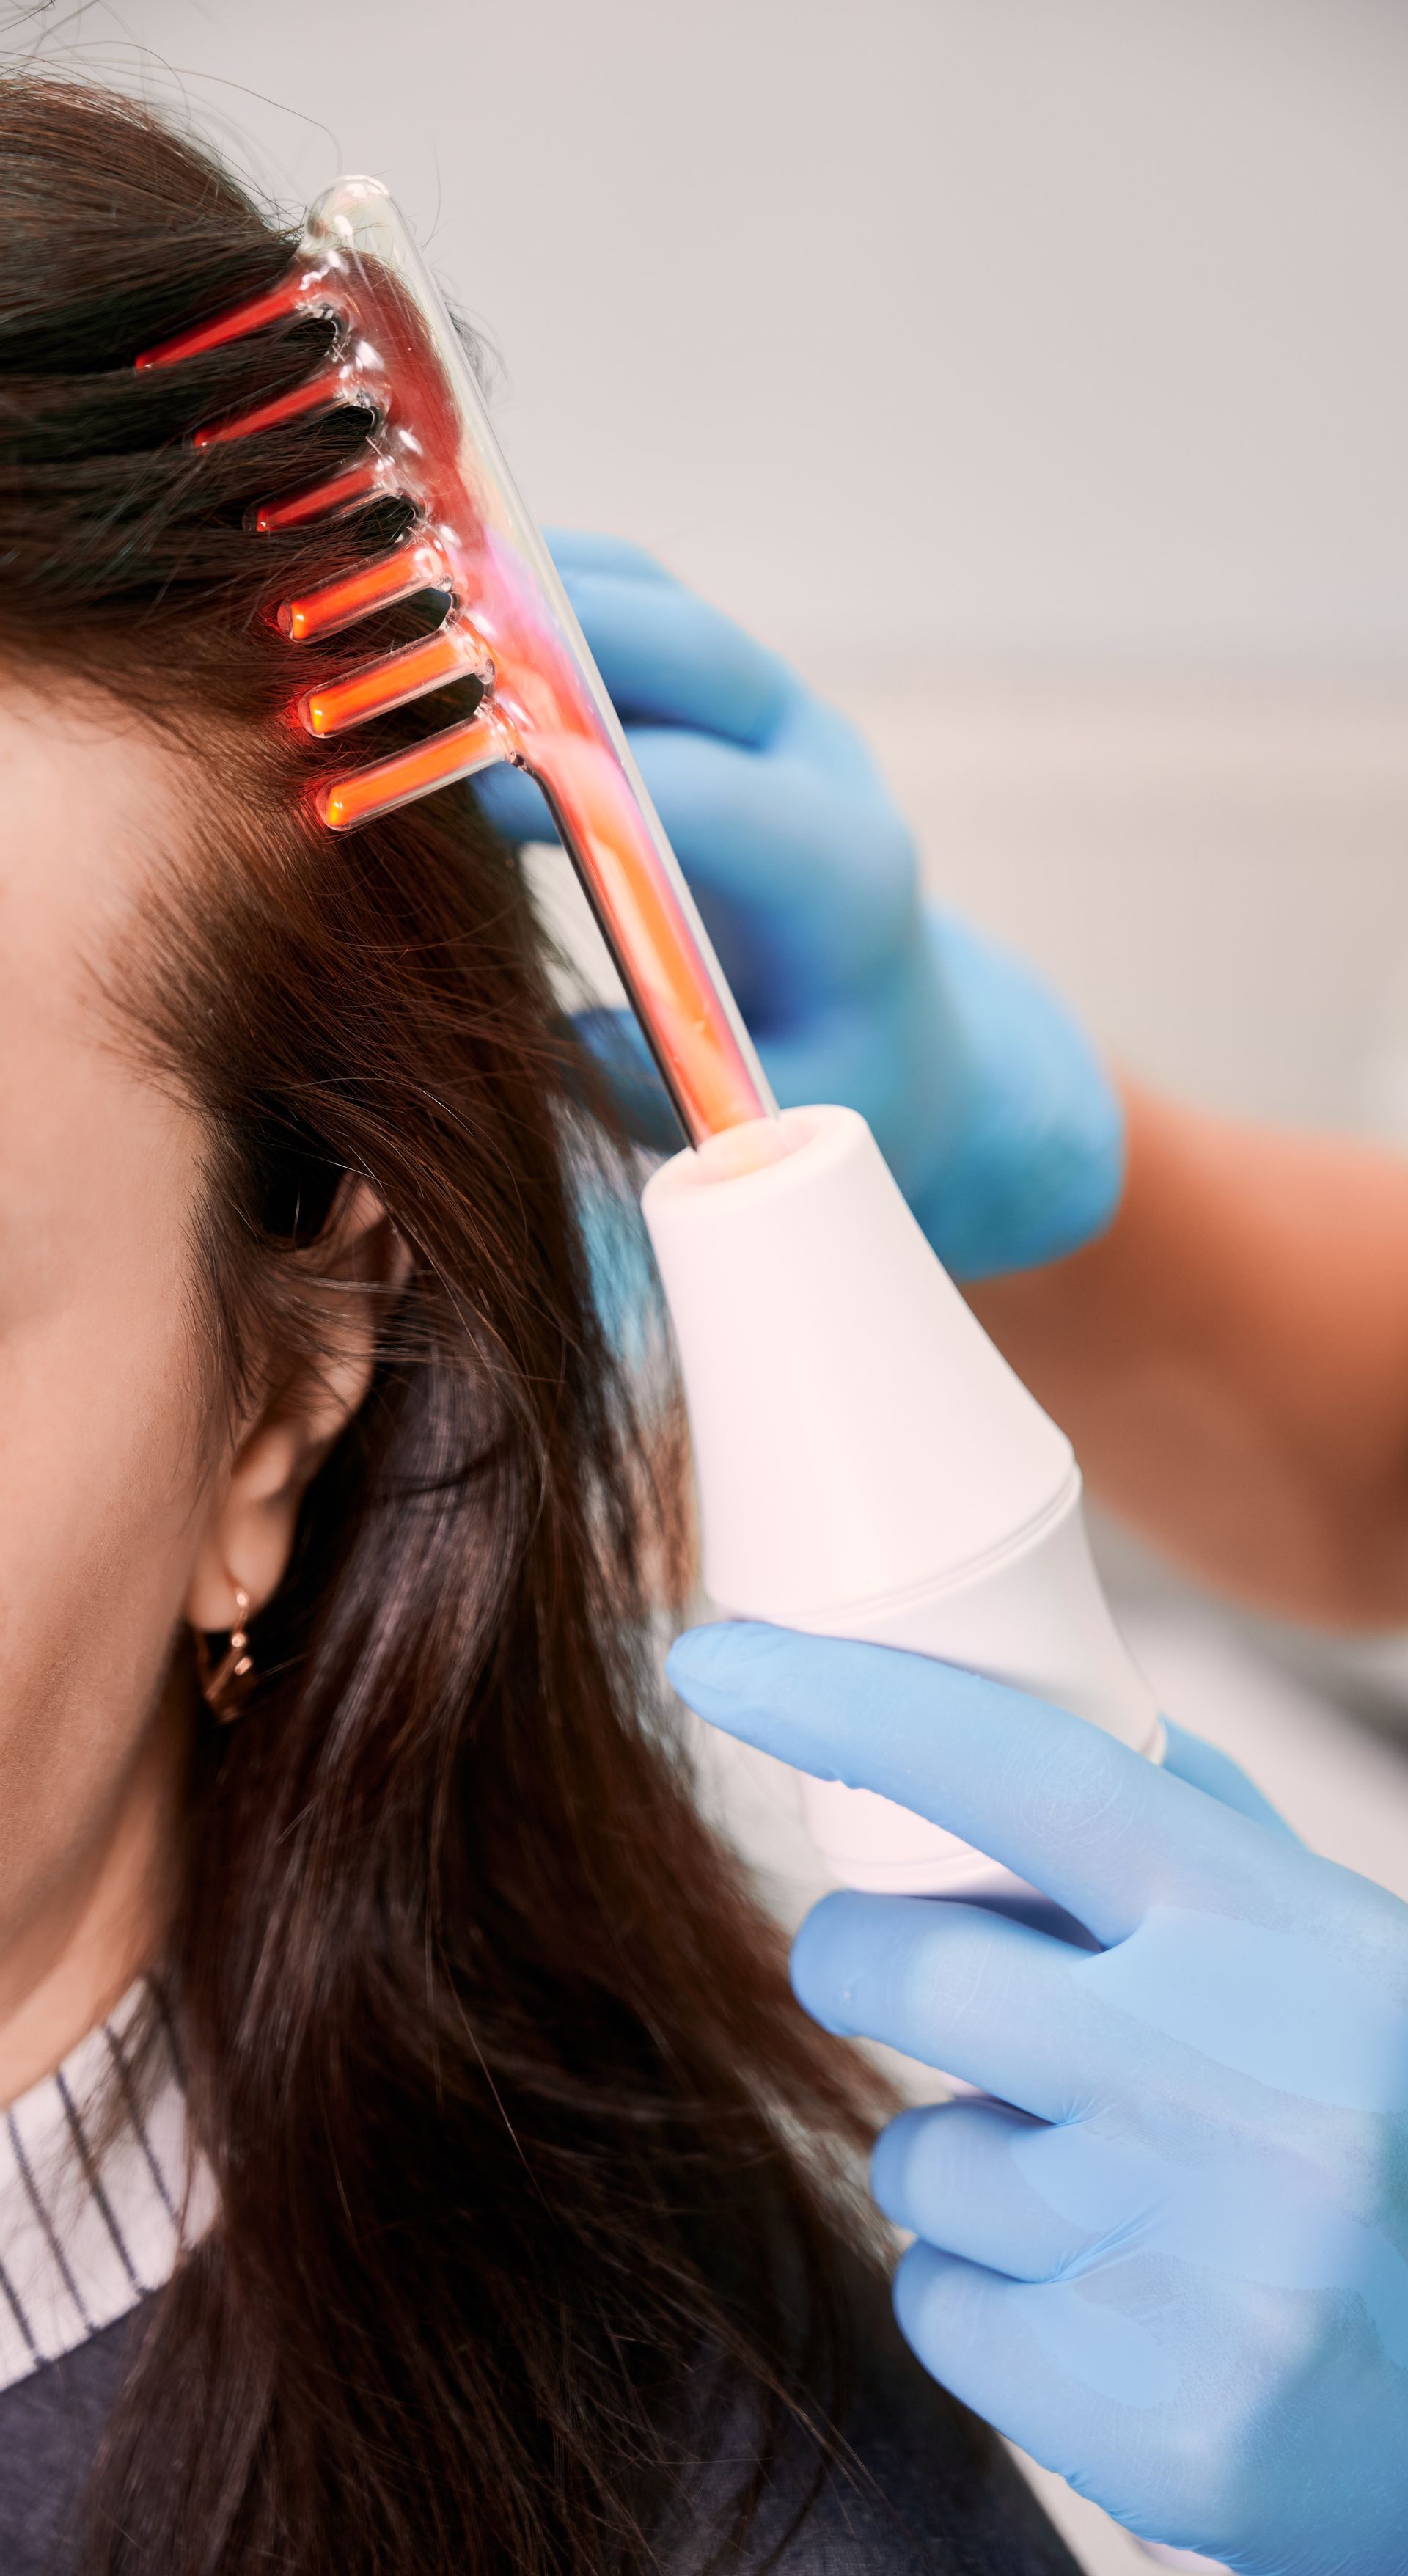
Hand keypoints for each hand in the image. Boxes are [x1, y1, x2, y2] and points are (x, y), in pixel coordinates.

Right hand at [475, 532, 1122, 1277]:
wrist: (912, 1036)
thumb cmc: (831, 1088)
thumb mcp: (760, 1126)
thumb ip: (656, 1085)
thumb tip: (540, 1027)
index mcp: (846, 881)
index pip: (718, 797)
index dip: (598, 779)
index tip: (484, 785)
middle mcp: (823, 768)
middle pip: (691, 658)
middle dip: (559, 643)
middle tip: (419, 648)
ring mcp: (779, 714)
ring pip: (658, 610)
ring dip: (539, 591)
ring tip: (404, 599)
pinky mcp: (732, 696)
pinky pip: (637, 612)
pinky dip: (547, 594)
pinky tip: (444, 600)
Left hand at [666, 1619, 1407, 2575]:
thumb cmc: (1393, 2125)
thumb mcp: (1337, 1954)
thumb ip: (1193, 1835)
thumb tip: (1029, 1700)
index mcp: (1278, 1937)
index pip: (1024, 1774)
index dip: (853, 1704)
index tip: (712, 1660)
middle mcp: (1230, 2083)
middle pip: (903, 1971)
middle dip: (856, 1962)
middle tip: (885, 1971)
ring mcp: (1186, 2261)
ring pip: (916, 2158)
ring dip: (962, 2157)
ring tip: (1103, 2186)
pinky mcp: (1147, 2421)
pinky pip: (939, 2307)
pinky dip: (990, 2296)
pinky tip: (1109, 2299)